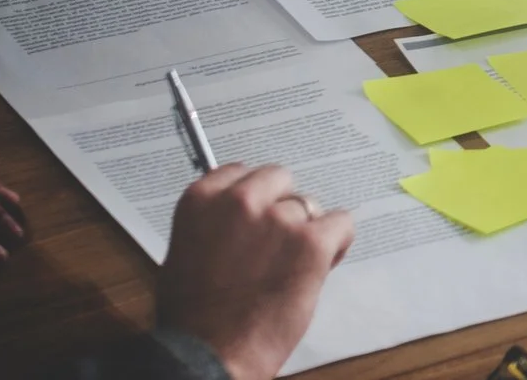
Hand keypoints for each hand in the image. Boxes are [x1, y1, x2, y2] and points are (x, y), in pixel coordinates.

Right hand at [159, 164, 354, 379]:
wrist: (210, 354)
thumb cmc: (193, 317)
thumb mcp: (184, 255)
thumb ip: (212, 224)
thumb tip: (236, 216)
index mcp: (201, 200)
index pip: (240, 172)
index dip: (255, 196)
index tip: (258, 214)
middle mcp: (240, 200)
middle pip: (279, 179)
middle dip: (283, 207)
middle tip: (278, 243)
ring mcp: (278, 219)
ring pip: (310, 206)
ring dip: (307, 231)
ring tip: (291, 267)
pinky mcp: (311, 242)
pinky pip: (342, 223)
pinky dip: (337, 243)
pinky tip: (320, 266)